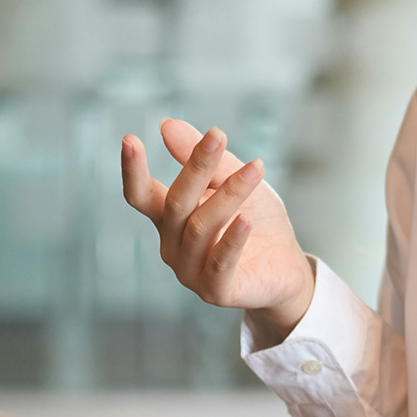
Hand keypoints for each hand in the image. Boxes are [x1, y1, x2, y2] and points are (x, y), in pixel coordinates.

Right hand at [121, 118, 315, 341]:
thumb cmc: (256, 220)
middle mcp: (172, 245)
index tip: (130, 139)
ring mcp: (190, 272)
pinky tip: (247, 220)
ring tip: (255, 169)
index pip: (141, 196)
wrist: (287, 266)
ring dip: (229, 195)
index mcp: (169, 219)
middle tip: (217, 136)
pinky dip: (233, 240)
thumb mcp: (233, 182)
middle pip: (176, 203)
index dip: (133, 171)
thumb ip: (206, 161)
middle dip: (196, 167)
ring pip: (201, 227)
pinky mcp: (215, 291)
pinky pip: (220, 263)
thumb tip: (167, 125)